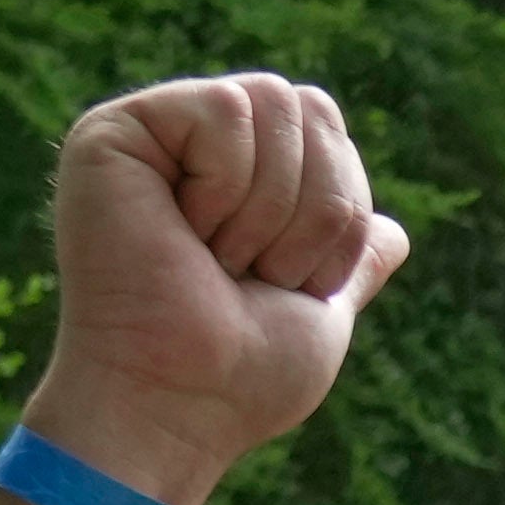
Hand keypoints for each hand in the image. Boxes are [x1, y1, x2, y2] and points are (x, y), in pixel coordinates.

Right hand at [20, 75, 412, 504]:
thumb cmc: (242, 374)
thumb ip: (348, 263)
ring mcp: (149, 134)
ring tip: (216, 259)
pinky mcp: (111, 131)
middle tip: (256, 271)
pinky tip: (185, 235)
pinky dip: (230, 187)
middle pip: (311, 104)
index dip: (341, 205)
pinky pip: (225, 108)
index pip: (329, 127)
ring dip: (272, 207)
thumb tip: (393, 232)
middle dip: (317, 205)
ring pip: (273, 100)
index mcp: (237, 180)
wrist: (180, 404)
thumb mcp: (318, 308)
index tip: (292, 278)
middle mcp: (190, 147)